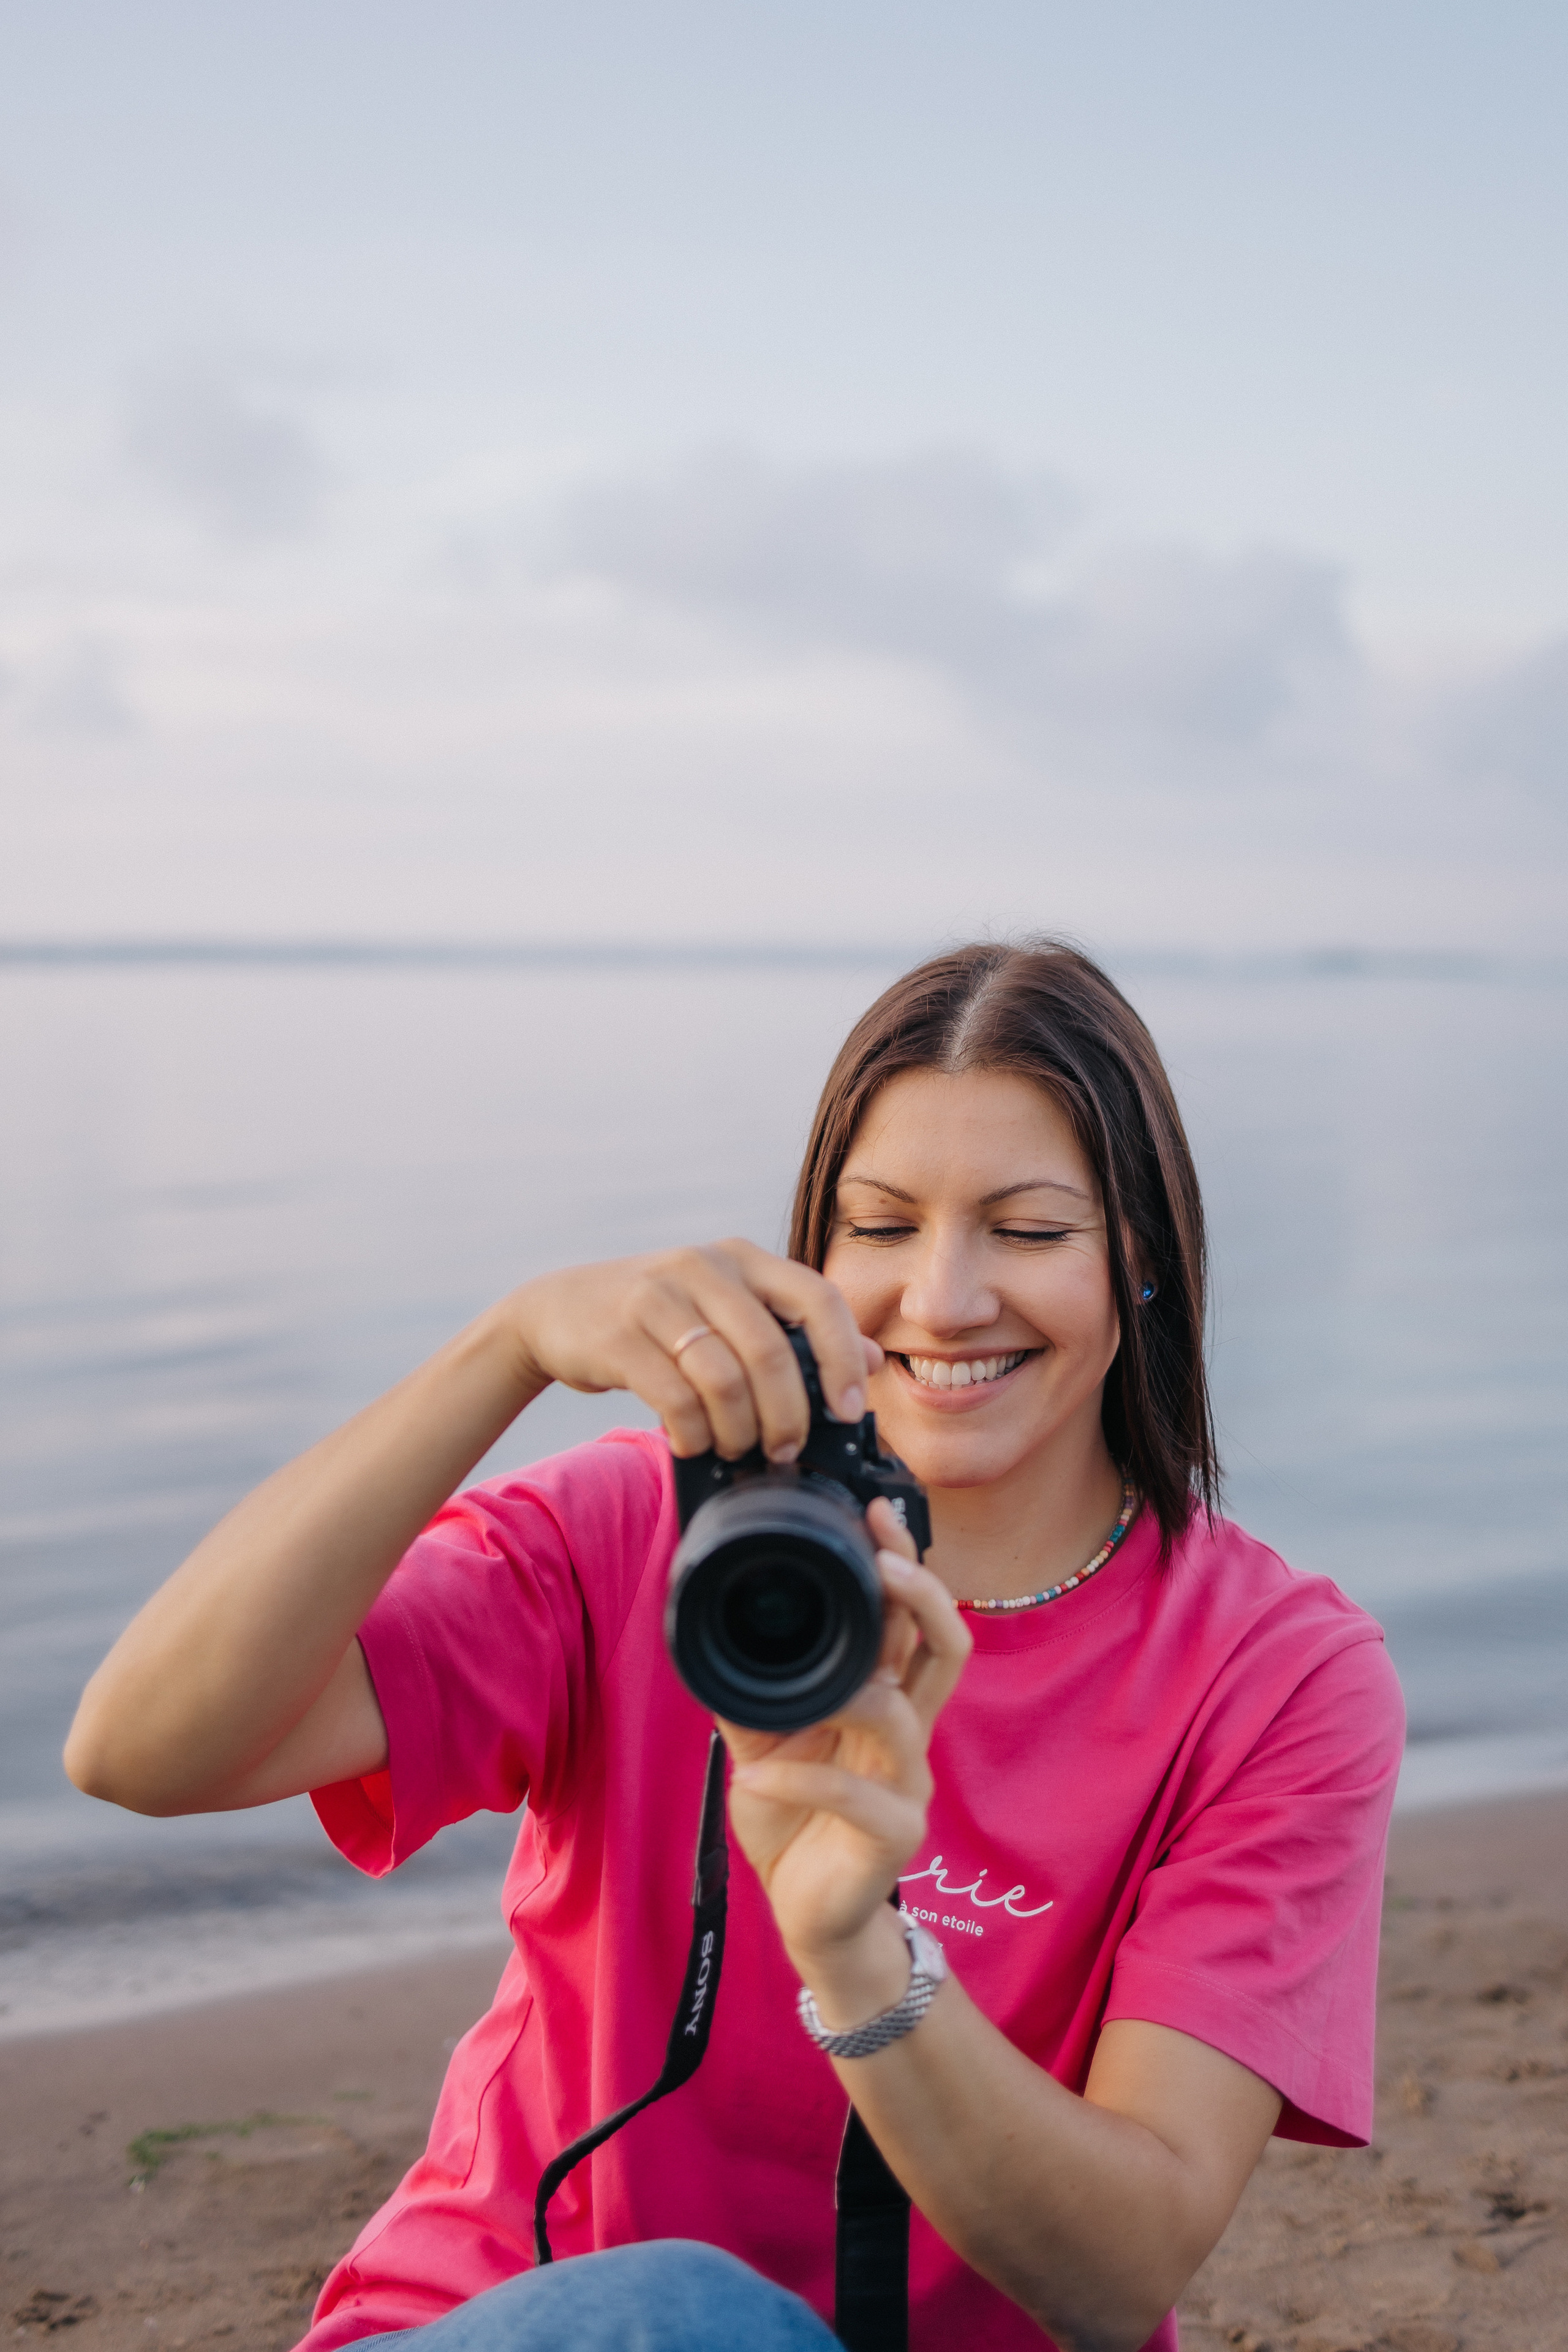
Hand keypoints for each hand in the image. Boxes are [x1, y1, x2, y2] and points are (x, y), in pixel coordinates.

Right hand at [510, 1241, 880, 1462]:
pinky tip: (692, 1444)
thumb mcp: (729, 1307)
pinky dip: (692, 1434)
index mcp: (744, 1258)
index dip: (841, 1357)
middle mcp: (704, 1266)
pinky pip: (673, 1397)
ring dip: (739, 1431)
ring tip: (738, 1449)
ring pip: (723, 1379)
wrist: (558, 1309)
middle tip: (786, 1451)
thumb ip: (795, 1327)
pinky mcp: (619, 1334)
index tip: (848, 1409)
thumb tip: (870, 1358)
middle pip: (771, 1350)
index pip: (817, 1297)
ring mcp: (658, 1296)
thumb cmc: (662, 1317)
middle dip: (788, 1414)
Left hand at [721, 1498, 971, 2023]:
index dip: (908, 1565)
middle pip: (946, 1647)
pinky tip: (756, 1779)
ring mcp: (908, 1784)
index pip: (914, 1620)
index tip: (879, 1513)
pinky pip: (856, 1796)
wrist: (809, 1915)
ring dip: (858, 1692)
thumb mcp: (766, 1743)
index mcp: (884, 1699)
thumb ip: (756, 1688)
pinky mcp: (895, 1834)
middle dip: (922, 1594)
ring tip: (813, 1683)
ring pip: (906, 1717)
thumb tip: (713, 1627)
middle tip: (885, 1557)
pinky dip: (801, 1781)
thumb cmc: (796, 1821)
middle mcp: (908, 1733)